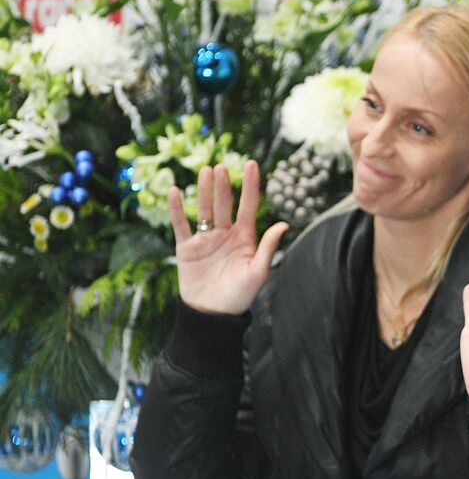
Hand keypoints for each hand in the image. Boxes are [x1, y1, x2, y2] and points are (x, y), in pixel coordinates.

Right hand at [170, 161, 288, 314]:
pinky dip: (176, 208)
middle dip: (224, 185)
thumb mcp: (258, 272)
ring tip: (205, 171)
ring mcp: (205, 240)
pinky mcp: (186, 248)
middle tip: (221, 166)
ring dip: (205, 191)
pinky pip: (180, 224)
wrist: (212, 314)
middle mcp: (225, 235)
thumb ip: (268, 247)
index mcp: (245, 239)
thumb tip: (283, 224)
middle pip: (225, 204)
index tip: (251, 164)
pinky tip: (175, 191)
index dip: (250, 186)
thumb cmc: (239, 296)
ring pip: (204, 209)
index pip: (248, 206)